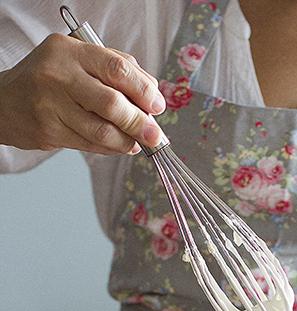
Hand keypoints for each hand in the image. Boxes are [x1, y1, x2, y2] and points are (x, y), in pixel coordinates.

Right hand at [0, 33, 165, 154]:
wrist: (6, 101)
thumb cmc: (50, 79)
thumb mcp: (78, 60)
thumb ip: (115, 68)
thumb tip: (152, 91)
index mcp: (71, 51)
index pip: (116, 68)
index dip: (143, 90)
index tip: (157, 105)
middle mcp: (59, 76)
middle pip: (111, 103)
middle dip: (139, 122)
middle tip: (154, 134)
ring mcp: (52, 105)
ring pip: (101, 130)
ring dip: (127, 141)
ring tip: (138, 143)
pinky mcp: (49, 131)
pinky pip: (89, 145)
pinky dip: (111, 148)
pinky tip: (120, 146)